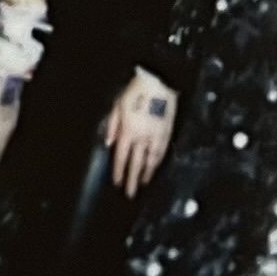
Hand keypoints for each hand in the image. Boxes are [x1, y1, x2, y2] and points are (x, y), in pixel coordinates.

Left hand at [100, 72, 177, 194]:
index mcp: (128, 130)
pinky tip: (156, 166)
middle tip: (130, 193)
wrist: (159, 82)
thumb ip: (112, 125)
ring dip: (146, 172)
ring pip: (151, 159)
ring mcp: (156, 135)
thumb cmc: (135, 91)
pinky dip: (158, 161)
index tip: (117, 182)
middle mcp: (142, 136)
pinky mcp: (167, 131)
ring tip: (143, 183)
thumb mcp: (117, 105)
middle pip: (136, 163)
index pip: (122, 156)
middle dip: (132, 179)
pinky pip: (162, 151)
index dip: (119, 171)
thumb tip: (109, 142)